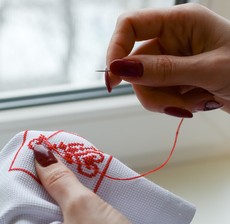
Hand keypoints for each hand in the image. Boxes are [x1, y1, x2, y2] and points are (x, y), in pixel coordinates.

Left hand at [19, 144, 155, 223]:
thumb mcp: (83, 208)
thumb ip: (58, 179)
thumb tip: (40, 154)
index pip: (11, 204)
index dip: (21, 176)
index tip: (31, 155)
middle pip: (25, 210)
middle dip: (37, 185)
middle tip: (46, 159)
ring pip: (41, 218)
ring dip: (50, 196)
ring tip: (57, 172)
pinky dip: (59, 210)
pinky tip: (68, 195)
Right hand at [106, 3, 229, 115]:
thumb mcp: (208, 70)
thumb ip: (162, 70)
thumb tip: (120, 69)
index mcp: (181, 21)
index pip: (130, 25)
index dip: (115, 48)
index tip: (114, 78)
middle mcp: (173, 38)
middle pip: (134, 64)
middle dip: (151, 89)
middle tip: (174, 105)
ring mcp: (173, 60)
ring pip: (144, 84)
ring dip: (165, 101)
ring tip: (195, 103)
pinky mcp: (176, 78)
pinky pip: (157, 94)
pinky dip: (174, 105)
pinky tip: (198, 103)